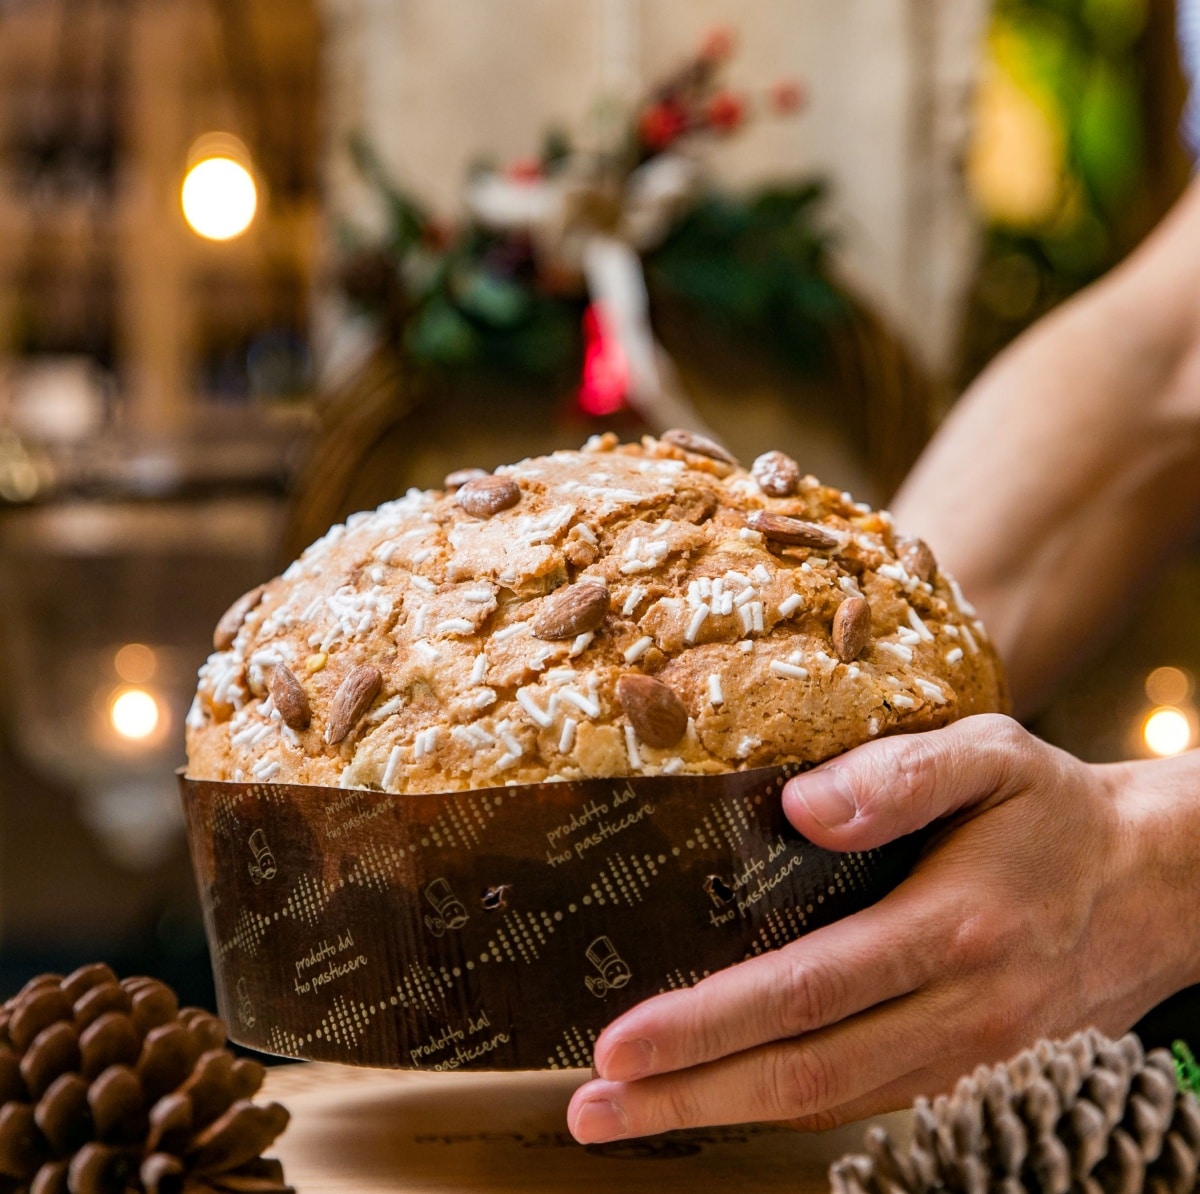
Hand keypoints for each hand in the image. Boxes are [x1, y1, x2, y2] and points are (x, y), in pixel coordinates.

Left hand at [567, 714, 1199, 1142]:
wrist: (1153, 887)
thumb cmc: (1054, 812)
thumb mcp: (991, 756)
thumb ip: (899, 774)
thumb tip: (799, 808)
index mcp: (955, 928)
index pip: (807, 990)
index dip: (707, 1024)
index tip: (620, 1043)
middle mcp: (961, 1012)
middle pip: (805, 1073)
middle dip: (688, 1096)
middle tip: (592, 1108)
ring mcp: (968, 1057)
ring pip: (830, 1104)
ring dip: (724, 1112)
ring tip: (633, 1112)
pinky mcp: (970, 1071)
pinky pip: (866, 1103)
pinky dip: (787, 1107)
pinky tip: (727, 1096)